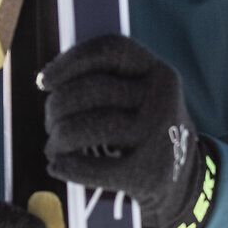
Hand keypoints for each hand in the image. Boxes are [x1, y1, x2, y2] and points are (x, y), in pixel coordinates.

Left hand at [39, 33, 212, 227]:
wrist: (184, 177)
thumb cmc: (143, 127)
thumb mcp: (139, 94)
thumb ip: (103, 80)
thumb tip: (47, 81)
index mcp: (158, 70)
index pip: (110, 50)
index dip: (70, 60)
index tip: (43, 81)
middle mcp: (163, 98)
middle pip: (92, 89)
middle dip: (58, 106)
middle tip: (49, 122)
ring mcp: (159, 136)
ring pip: (89, 127)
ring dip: (59, 137)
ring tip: (53, 146)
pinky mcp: (150, 173)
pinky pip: (95, 168)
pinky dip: (67, 167)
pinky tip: (56, 166)